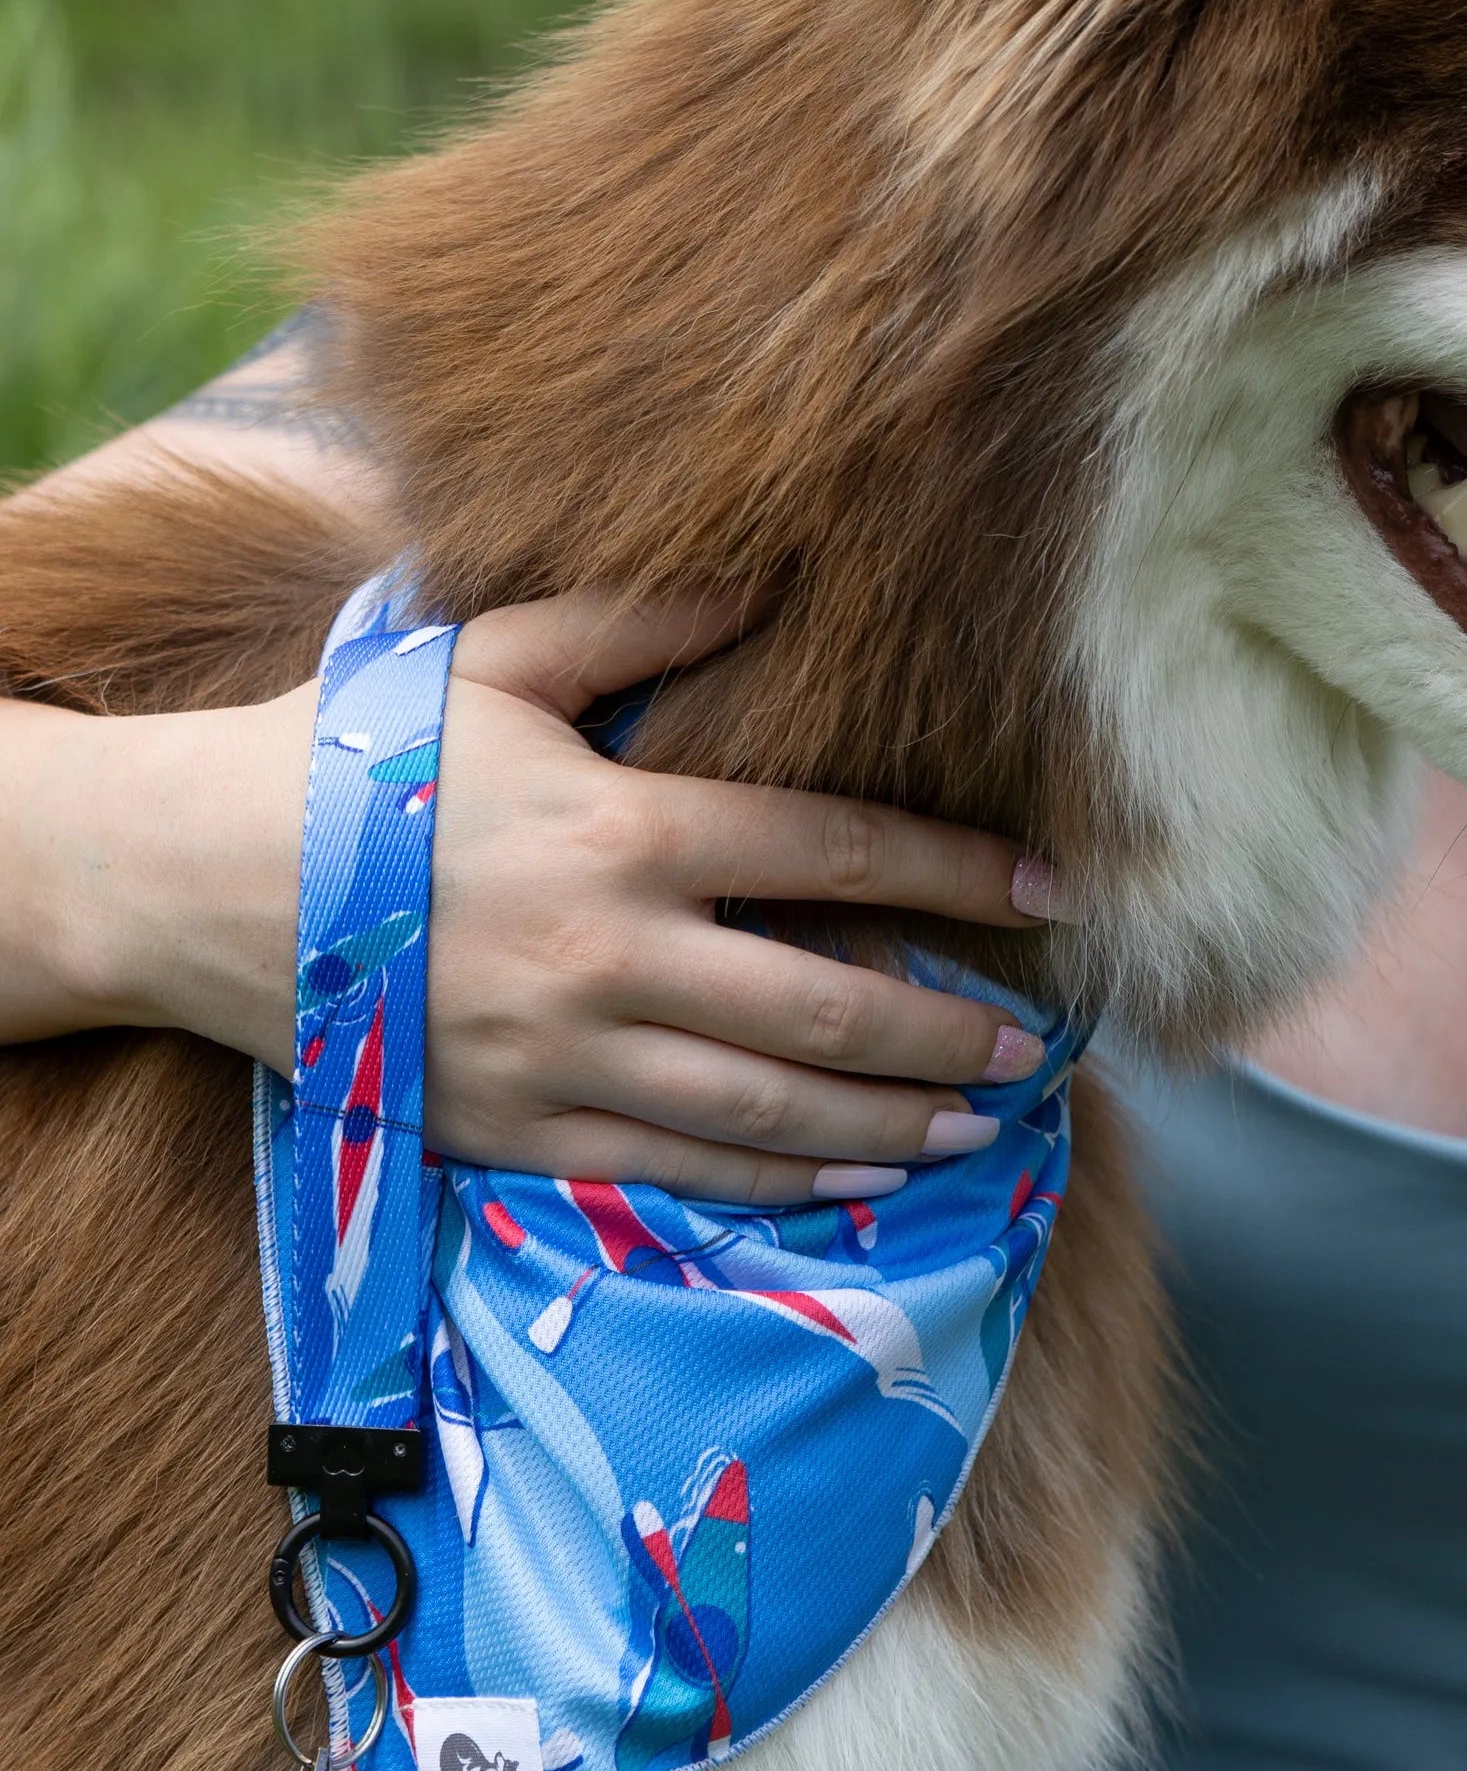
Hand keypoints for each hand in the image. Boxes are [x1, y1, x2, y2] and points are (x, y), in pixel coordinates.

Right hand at [23, 594, 1063, 1201]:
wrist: (206, 885)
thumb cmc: (362, 760)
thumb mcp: (491, 662)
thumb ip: (635, 627)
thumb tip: (764, 590)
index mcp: (620, 829)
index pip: (830, 852)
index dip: (953, 873)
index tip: (1044, 892)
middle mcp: (611, 955)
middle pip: (826, 1004)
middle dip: (947, 1030)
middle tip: (1033, 1045)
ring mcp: (567, 1058)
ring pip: (768, 1107)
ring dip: (890, 1122)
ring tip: (977, 1127)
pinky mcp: (522, 1129)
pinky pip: (679, 1169)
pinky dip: (779, 1178)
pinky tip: (852, 1180)